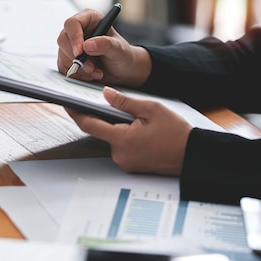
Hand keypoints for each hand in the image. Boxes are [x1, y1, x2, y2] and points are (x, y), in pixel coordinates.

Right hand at [57, 9, 150, 86]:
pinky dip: (76, 74)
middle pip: (63, 40)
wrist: (121, 70)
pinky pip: (64, 67)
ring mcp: (70, 45)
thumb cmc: (122, 55)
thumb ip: (106, 44)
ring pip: (63, 56)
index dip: (74, 37)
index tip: (80, 52)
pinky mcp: (66, 58)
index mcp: (89, 19)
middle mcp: (77, 30)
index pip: (72, 24)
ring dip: (79, 68)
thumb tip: (87, 45)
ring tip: (96, 72)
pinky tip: (89, 75)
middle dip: (76, 58)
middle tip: (91, 68)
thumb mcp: (119, 49)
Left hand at [65, 87, 192, 175]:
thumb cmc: (176, 133)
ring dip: (114, 127)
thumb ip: (125, 102)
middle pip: (100, 132)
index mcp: (122, 139)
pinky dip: (122, 136)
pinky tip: (135, 129)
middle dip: (101, 117)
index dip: (76, 113)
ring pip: (111, 139)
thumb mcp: (151, 109)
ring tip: (129, 116)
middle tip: (104, 102)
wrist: (193, 155)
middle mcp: (119, 154)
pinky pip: (120, 148)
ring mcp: (124, 162)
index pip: (89, 124)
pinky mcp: (130, 166)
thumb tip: (105, 93)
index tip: (67, 103)